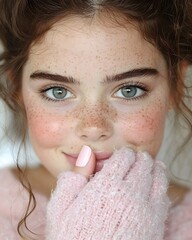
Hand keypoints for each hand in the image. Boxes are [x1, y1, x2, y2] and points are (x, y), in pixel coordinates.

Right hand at [46, 147, 169, 239]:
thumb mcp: (61, 209)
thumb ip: (72, 179)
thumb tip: (85, 154)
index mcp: (106, 186)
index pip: (124, 157)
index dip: (124, 153)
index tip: (123, 154)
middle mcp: (129, 194)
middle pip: (142, 163)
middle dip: (139, 157)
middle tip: (137, 157)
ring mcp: (145, 210)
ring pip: (158, 177)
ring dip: (154, 168)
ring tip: (151, 165)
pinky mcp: (155, 225)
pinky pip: (164, 197)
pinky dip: (161, 186)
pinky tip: (157, 186)